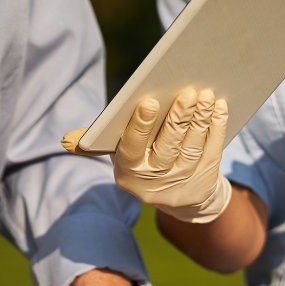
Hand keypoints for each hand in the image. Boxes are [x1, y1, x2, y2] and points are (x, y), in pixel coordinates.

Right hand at [111, 88, 231, 223]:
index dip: (141, 125)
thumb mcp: (120, 152)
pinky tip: (218, 107)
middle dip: (178, 118)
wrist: (175, 194)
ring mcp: (180, 185)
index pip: (131, 147)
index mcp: (127, 172)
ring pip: (192, 149)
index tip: (149, 100)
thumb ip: (98, 140)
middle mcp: (152, 184)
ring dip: (200, 120)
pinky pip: (212, 152)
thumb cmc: (143, 158)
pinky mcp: (203, 183)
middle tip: (188, 91)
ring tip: (206, 94)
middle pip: (167, 147)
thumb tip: (66, 141)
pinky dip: (216, 128)